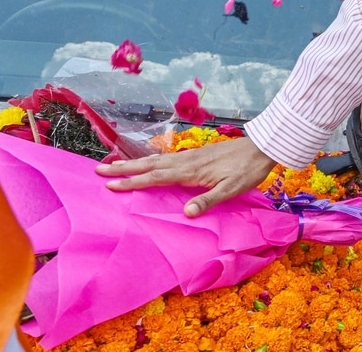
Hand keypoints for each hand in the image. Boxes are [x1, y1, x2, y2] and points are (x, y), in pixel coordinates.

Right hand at [96, 136, 277, 216]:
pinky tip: (147, 162)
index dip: (132, 182)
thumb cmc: (247, 170)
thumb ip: (209, 200)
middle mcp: (186, 161)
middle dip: (124, 168)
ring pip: (156, 159)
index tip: (110, 185)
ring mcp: (190, 156)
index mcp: (190, 171)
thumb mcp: (231, 189)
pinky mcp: (196, 154)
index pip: (155, 177)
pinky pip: (166, 157)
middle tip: (98, 170)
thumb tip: (186, 213)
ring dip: (134, 162)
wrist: (262, 148)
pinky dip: (150, 160)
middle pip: (149, 165)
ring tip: (114, 164)